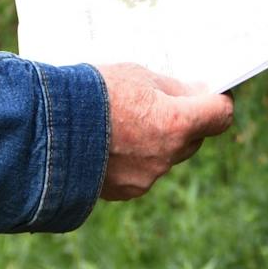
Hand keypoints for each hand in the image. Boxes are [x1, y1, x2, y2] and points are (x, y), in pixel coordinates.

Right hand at [95, 64, 233, 200]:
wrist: (47, 131)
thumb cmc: (95, 93)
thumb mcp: (138, 76)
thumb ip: (172, 89)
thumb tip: (195, 94)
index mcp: (177, 123)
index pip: (220, 116)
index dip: (219, 102)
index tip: (212, 93)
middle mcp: (168, 156)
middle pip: (193, 138)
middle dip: (184, 121)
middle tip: (162, 103)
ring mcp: (147, 177)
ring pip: (166, 155)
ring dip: (156, 140)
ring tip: (124, 121)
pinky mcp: (126, 192)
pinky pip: (142, 172)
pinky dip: (134, 158)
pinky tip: (109, 142)